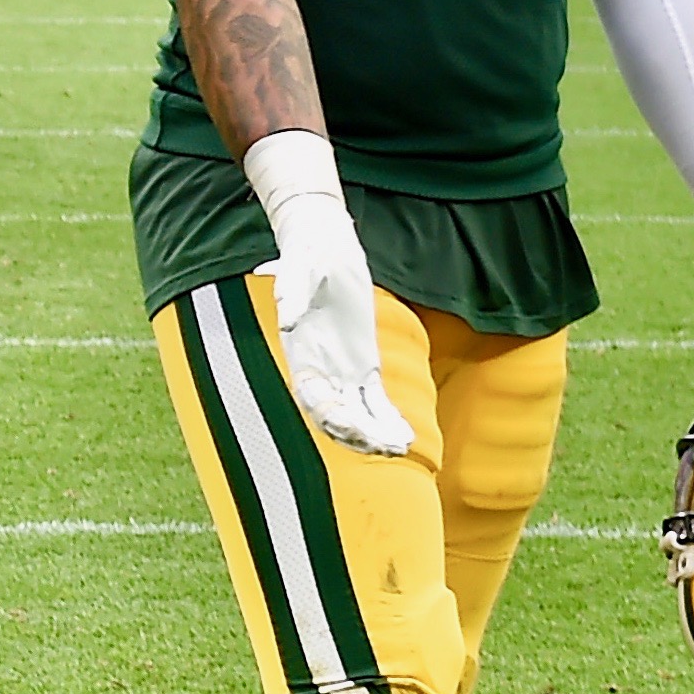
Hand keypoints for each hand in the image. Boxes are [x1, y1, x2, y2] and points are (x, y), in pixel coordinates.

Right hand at [244, 131, 414, 456]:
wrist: (324, 245)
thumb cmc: (308, 257)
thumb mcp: (298, 271)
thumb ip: (290, 295)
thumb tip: (287, 321)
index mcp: (302, 356)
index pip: (314, 399)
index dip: (332, 418)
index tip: (356, 429)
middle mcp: (319, 370)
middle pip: (336, 416)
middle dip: (359, 436)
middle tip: (388, 448)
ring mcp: (341, 371)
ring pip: (358, 415)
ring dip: (376, 434)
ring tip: (400, 446)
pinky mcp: (362, 365)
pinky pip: (375, 401)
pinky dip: (388, 419)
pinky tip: (406, 434)